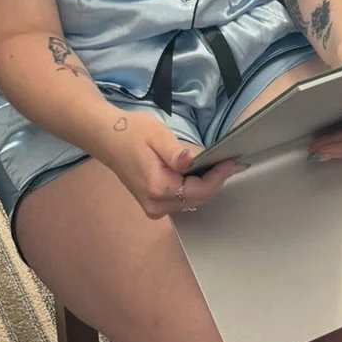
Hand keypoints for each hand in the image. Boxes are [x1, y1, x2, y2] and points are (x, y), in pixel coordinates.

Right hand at [99, 110, 241, 218]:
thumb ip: (175, 152)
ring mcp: (154, 208)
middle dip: (216, 181)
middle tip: (231, 161)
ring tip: (220, 165)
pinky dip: (195, 187)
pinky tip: (202, 172)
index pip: (198, 190)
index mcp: (157, 188)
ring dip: (207, 185)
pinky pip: (182, 200)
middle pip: (197, 199)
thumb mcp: (156, 135)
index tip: (234, 162)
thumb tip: (193, 161)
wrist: (108, 138)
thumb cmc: (132, 132)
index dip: (218, 177)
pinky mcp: (154, 204)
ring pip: (191, 201)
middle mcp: (156, 205)